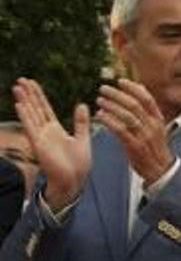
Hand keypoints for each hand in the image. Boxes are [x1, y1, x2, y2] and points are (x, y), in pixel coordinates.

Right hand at [12, 78, 91, 208]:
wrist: (74, 180)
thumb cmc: (78, 164)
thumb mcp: (82, 138)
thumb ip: (81, 122)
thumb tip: (82, 104)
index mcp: (56, 129)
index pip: (45, 108)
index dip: (39, 96)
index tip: (32, 83)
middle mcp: (46, 131)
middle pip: (35, 108)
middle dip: (29, 94)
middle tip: (21, 79)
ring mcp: (41, 137)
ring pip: (31, 115)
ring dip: (24, 101)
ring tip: (17, 87)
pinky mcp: (39, 145)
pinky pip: (31, 128)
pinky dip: (26, 116)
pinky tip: (20, 105)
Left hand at [96, 80, 174, 185]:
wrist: (160, 170)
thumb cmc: (154, 148)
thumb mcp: (157, 127)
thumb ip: (148, 110)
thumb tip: (140, 89)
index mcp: (158, 120)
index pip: (147, 99)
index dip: (133, 88)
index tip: (120, 81)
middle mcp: (152, 126)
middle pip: (134, 105)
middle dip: (117, 94)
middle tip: (103, 89)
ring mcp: (144, 136)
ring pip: (127, 116)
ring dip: (111, 106)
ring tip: (99, 101)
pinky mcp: (135, 146)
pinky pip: (120, 130)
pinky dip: (109, 121)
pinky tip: (100, 116)